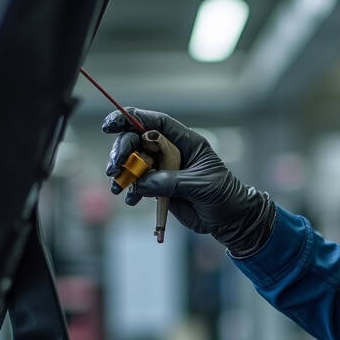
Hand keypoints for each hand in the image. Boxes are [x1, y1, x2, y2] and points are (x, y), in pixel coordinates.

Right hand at [102, 108, 274, 256]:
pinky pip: (137, 185)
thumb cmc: (223, 196)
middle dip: (122, 151)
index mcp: (185, 142)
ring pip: (133, 162)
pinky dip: (130, 191)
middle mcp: (171, 152)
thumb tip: (142, 183)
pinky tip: (131, 199)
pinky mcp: (158, 188)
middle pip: (137, 140)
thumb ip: (172, 182)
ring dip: (121, 173)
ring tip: (118, 186)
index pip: (156, 123)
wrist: (229, 220)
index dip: (131, 119)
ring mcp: (162, 170)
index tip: (110, 125)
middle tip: (114, 168)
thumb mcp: (202, 186)